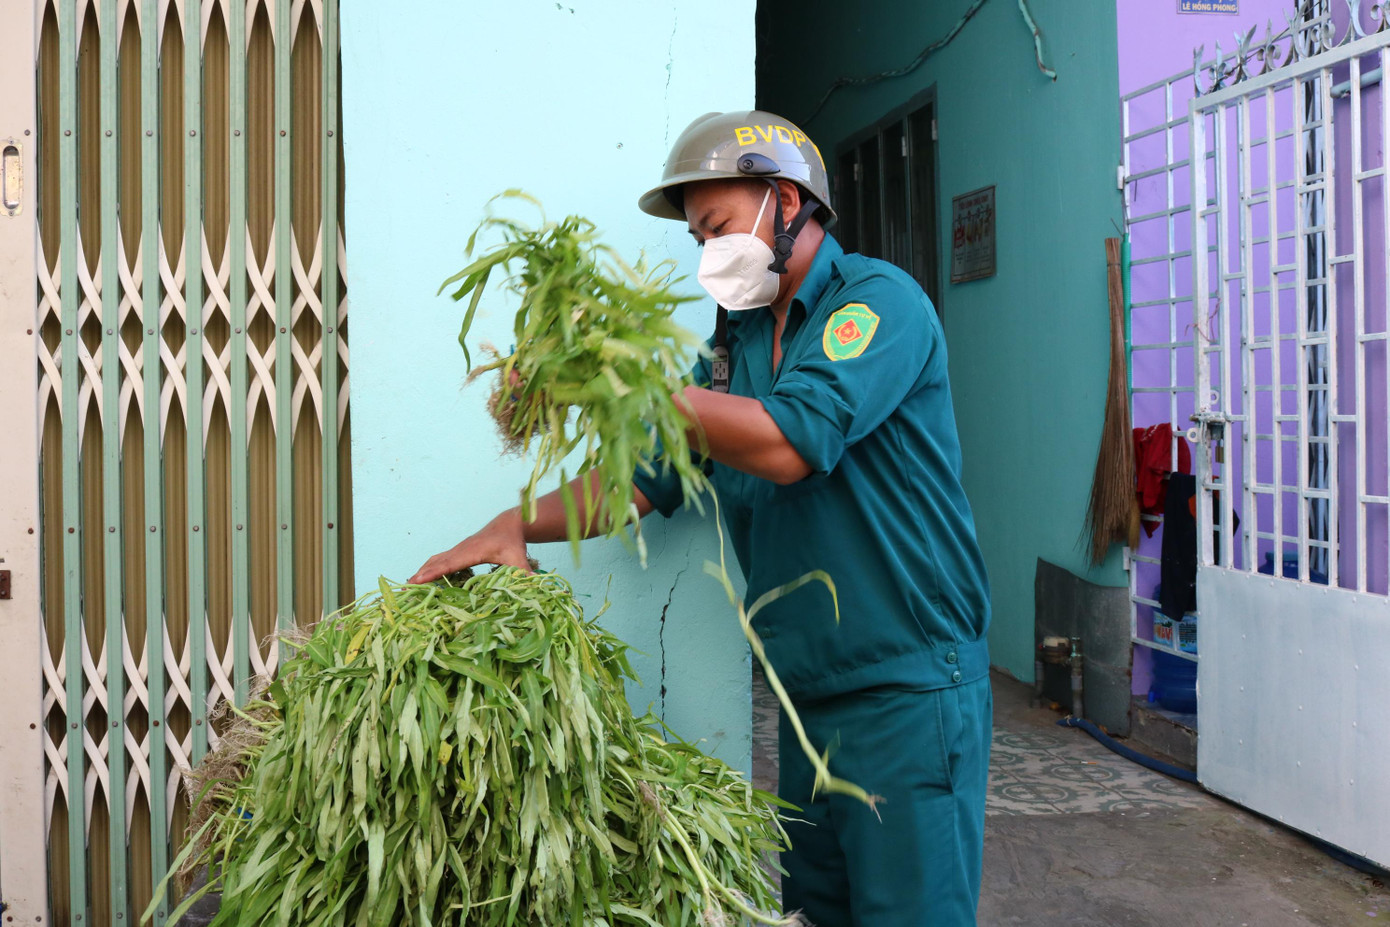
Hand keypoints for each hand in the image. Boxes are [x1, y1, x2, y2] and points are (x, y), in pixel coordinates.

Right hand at [408, 509, 530, 583]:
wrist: (509, 525)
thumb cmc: (513, 542)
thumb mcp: (519, 558)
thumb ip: (524, 572)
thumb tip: (532, 584)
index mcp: (474, 551)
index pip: (450, 564)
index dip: (433, 573)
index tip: (417, 580)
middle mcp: (462, 549)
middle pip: (437, 562)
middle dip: (421, 574)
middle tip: (404, 588)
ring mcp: (458, 549)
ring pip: (436, 560)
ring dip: (422, 571)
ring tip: (408, 585)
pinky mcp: (459, 551)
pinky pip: (440, 559)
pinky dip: (428, 568)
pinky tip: (422, 578)